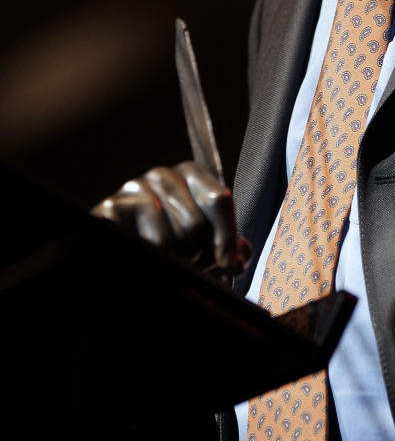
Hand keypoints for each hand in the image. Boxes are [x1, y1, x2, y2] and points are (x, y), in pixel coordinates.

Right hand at [91, 161, 250, 277]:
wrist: (126, 251)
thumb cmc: (171, 246)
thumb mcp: (205, 244)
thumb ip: (226, 246)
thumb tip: (239, 257)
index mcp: (190, 174)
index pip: (219, 200)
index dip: (227, 239)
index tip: (232, 267)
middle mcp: (162, 175)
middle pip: (196, 225)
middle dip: (197, 255)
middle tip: (188, 262)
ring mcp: (133, 189)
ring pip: (170, 240)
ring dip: (173, 261)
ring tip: (167, 259)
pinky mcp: (109, 210)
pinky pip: (145, 244)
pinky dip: (152, 257)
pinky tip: (146, 254)